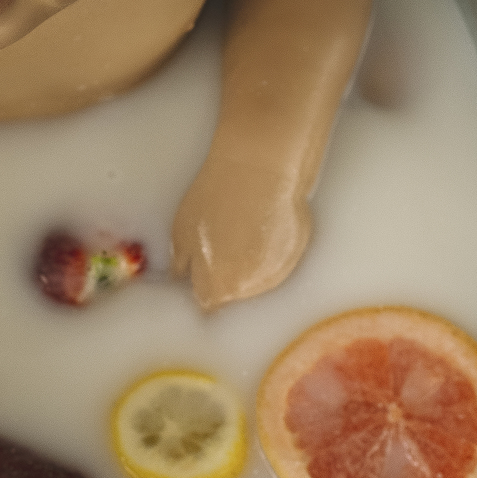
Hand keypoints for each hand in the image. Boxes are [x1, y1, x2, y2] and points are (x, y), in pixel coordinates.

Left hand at [170, 157, 311, 311]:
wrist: (260, 172)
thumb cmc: (217, 199)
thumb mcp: (181, 232)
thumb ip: (182, 267)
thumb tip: (181, 282)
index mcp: (217, 286)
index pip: (206, 306)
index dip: (201, 291)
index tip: (199, 281)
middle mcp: (248, 288)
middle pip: (232, 294)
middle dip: (223, 279)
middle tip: (219, 248)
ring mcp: (276, 272)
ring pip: (255, 280)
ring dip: (246, 267)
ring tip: (240, 234)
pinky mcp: (294, 256)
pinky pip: (275, 263)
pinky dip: (267, 253)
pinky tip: (260, 229)